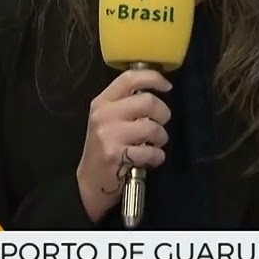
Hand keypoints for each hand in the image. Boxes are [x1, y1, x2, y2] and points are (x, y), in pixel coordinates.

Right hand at [76, 69, 172, 222]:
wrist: (91, 180)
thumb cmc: (105, 146)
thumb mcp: (108, 118)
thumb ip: (127, 103)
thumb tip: (156, 91)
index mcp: (102, 101)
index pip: (130, 78)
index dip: (153, 78)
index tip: (166, 86)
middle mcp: (104, 114)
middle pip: (148, 101)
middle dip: (163, 113)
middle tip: (161, 123)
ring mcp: (109, 135)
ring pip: (152, 127)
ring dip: (161, 138)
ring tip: (155, 144)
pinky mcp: (116, 155)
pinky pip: (151, 151)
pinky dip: (158, 157)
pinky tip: (152, 159)